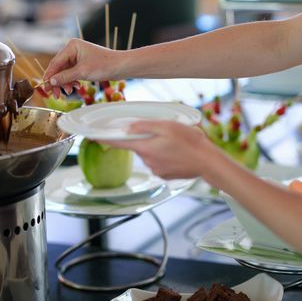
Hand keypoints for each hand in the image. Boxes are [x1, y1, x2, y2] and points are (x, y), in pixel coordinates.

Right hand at [43, 39, 120, 97]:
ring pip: (64, 72)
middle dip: (57, 81)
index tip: (46, 88)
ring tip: (69, 92)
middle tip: (56, 94)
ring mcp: (77, 56)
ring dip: (65, 82)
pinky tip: (75, 87)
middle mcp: (73, 49)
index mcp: (71, 46)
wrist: (121, 66)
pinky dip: (71, 81)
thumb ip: (65, 77)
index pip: (55, 63)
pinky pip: (71, 73)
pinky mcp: (82, 63)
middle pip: (58, 68)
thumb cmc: (104, 65)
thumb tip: (50, 82)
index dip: (49, 76)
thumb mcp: (82, 72)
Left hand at [98, 120, 217, 179]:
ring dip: (157, 147)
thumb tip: (127, 128)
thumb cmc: (190, 142)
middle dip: (146, 139)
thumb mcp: (167, 126)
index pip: (118, 143)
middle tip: (165, 134)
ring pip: (149, 153)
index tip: (93, 137)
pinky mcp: (164, 175)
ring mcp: (156, 169)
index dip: (104, 139)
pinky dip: (164, 156)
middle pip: (138, 146)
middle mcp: (147, 160)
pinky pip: (158, 162)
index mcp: (145, 147)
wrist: (208, 162)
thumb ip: (145, 126)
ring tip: (176, 144)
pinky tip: (177, 153)